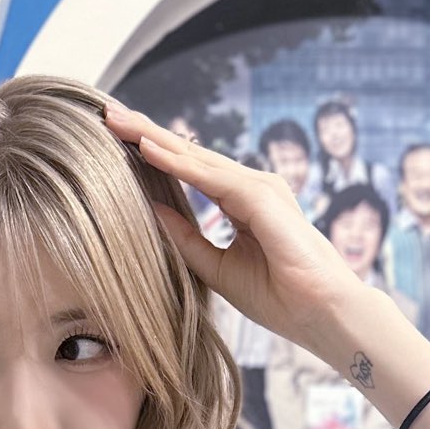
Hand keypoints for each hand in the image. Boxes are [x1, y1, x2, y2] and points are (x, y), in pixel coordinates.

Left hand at [103, 97, 350, 343]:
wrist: (320, 314)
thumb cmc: (279, 297)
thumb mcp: (217, 267)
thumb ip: (186, 238)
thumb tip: (150, 210)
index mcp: (243, 202)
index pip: (191, 170)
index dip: (156, 154)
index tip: (119, 141)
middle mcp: (252, 186)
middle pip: (191, 154)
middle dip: (149, 134)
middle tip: (109, 114)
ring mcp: (259, 187)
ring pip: (196, 156)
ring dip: (155, 137)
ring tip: (118, 121)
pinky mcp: (261, 197)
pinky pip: (209, 176)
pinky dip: (176, 161)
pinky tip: (146, 147)